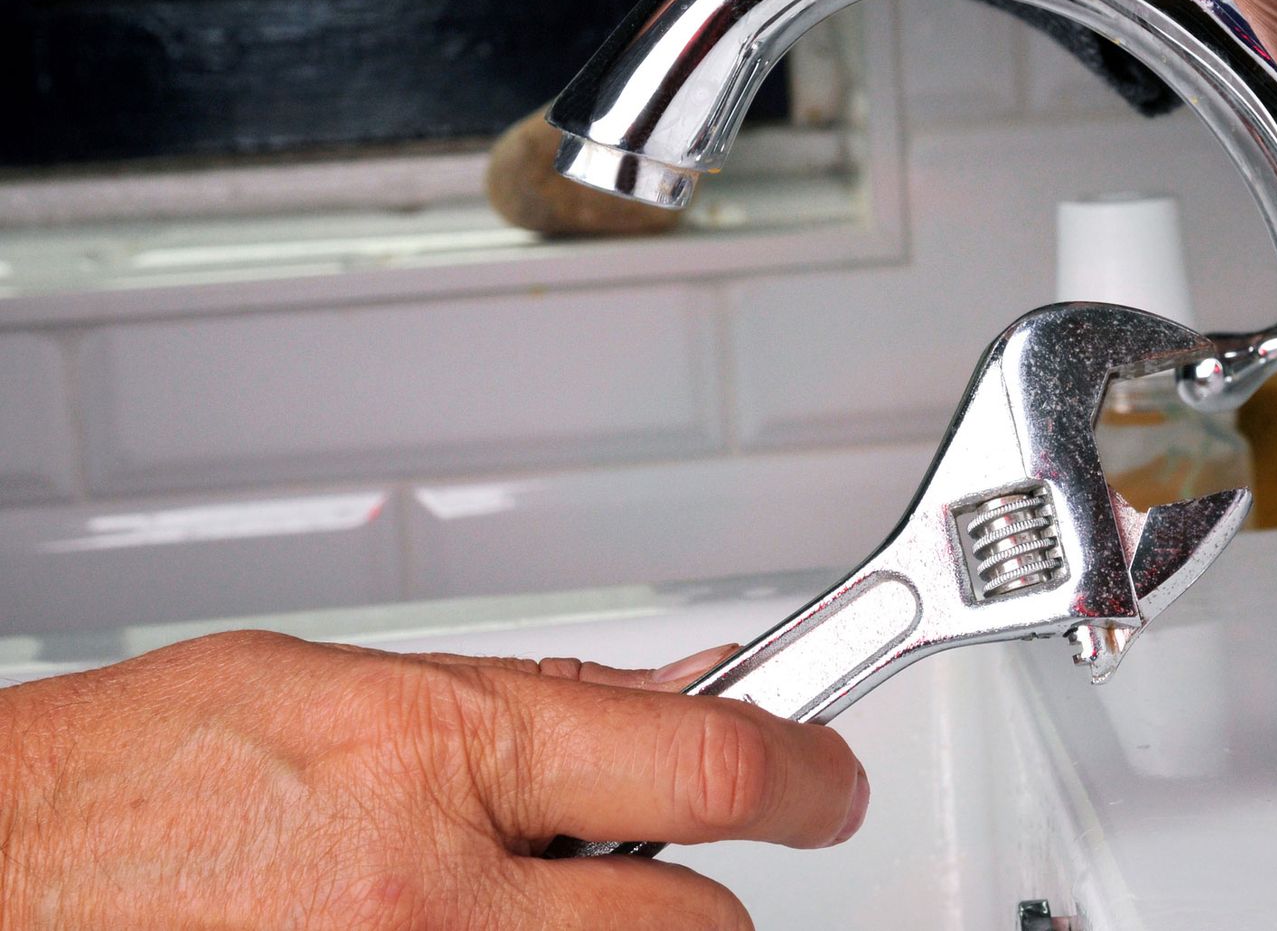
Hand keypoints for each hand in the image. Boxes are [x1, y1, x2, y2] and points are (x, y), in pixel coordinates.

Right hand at [0, 631, 866, 928]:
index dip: (802, 771)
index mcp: (427, 755)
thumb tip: (663, 698)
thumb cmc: (133, 780)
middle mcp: (427, 897)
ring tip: (504, 905)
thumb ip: (520, 700)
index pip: (699, 766)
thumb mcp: (337, 684)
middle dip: (698, 898)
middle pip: (695, 928)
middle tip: (652, 872)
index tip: (828, 782)